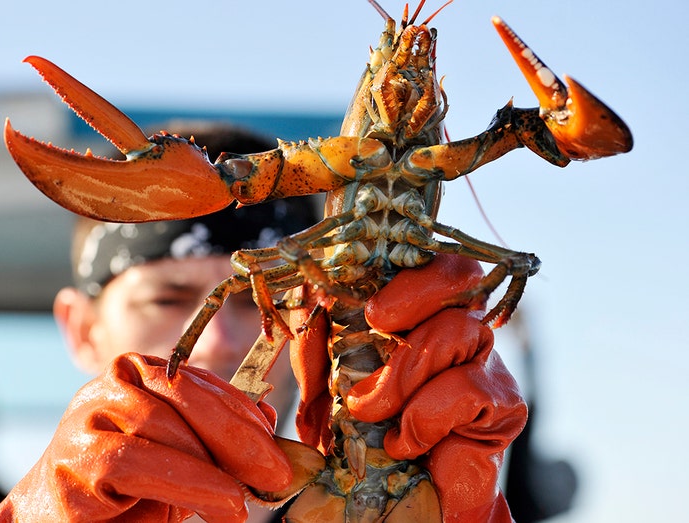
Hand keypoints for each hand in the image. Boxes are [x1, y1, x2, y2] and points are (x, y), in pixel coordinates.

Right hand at [0, 352, 291, 522]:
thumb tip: (267, 418)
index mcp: (138, 373)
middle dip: (237, 435)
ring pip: (163, 425)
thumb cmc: (120, 491)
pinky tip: (222, 501)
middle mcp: (110, 383)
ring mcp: (87, 414)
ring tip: (246, 499)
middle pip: (184, 395)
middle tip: (277, 473)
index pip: (199, 382)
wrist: (54, 520)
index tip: (278, 445)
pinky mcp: (76, 455)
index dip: (243, 412)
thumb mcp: (180, 462)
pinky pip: (137, 460)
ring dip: (215, 466)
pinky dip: (189, 481)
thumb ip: (214, 440)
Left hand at [290, 253, 527, 522]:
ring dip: (403, 373)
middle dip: (413, 294)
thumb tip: (313, 313)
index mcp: (419, 314)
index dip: (407, 266)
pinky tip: (404, 442)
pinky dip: (425, 415)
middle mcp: (459, 328)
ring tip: (371, 412)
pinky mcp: (503, 405)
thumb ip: (316, 349)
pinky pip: (467, 388)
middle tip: (377, 322)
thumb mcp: (323, 388)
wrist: (396, 503)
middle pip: (460, 276)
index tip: (370, 300)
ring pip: (458, 331)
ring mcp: (486, 363)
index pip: (431, 261)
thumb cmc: (363, 436)